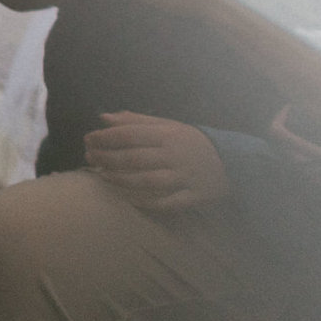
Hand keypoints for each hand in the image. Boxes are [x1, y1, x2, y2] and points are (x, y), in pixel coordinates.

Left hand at [84, 111, 225, 211]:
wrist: (232, 162)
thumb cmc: (191, 142)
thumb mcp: (168, 126)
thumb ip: (136, 121)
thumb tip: (103, 118)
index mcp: (168, 135)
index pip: (131, 134)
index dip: (105, 137)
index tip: (88, 139)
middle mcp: (175, 155)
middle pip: (135, 158)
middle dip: (107, 158)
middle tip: (88, 158)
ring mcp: (185, 177)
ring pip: (148, 181)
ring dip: (121, 180)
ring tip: (102, 176)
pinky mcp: (194, 196)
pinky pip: (168, 202)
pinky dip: (147, 202)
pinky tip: (127, 199)